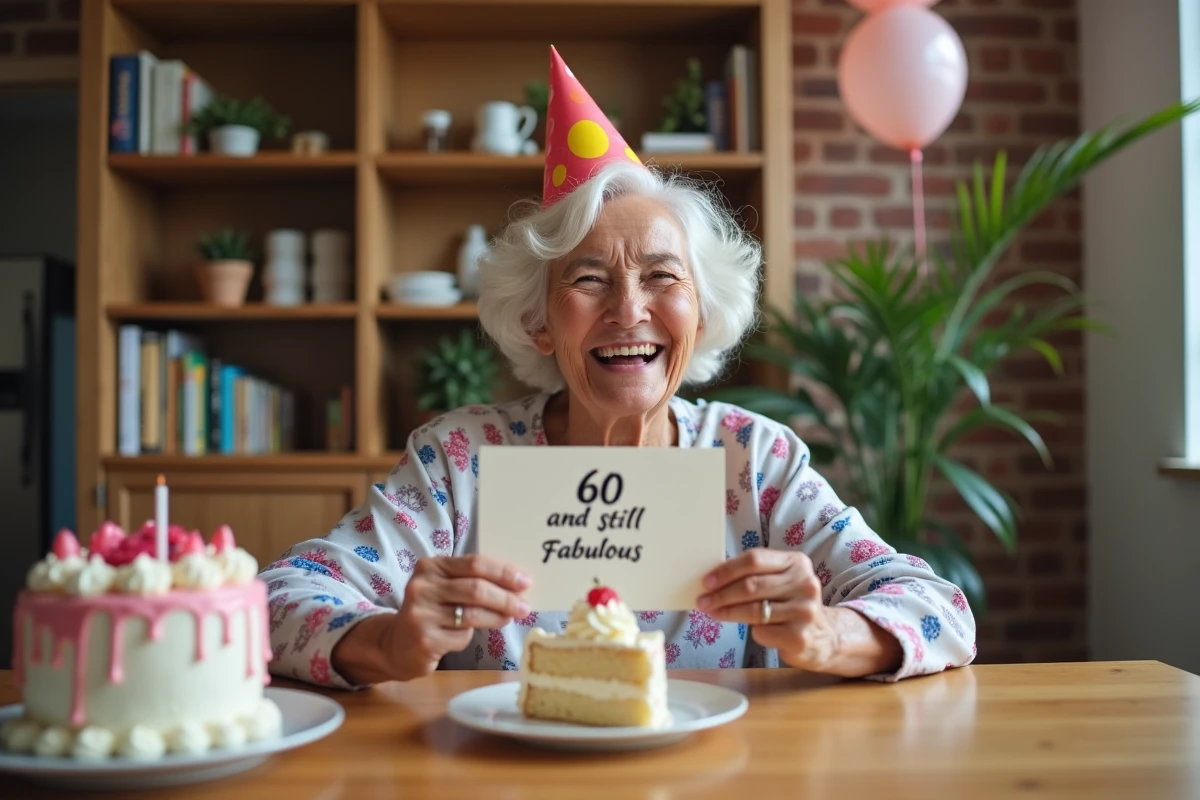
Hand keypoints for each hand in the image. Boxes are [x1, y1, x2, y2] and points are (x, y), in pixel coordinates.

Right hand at [333, 554, 530, 682]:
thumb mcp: (444, 588)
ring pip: (473, 613)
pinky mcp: (425, 640)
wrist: (396, 644)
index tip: (525, 581)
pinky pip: (462, 636)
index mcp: (430, 566)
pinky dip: (471, 637)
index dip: (503, 572)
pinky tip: (466, 636)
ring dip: (498, 617)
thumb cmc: (430, 611)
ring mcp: (421, 614)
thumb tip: (516, 585)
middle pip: (476, 588)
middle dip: (506, 597)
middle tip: (525, 606)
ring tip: (510, 617)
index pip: (474, 564)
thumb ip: (471, 581)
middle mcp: (422, 587)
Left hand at [697, 549, 838, 670]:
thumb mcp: (782, 581)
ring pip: (753, 610)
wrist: (824, 637)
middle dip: (721, 594)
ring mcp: (804, 611)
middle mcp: (804, 584)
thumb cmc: (791, 604)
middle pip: (751, 586)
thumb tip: (714, 578)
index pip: (755, 560)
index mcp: (797, 563)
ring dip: (727, 612)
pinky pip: (761, 632)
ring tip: (712, 612)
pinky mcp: (799, 637)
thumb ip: (756, 574)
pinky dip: (750, 631)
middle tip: (703, 600)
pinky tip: (750, 629)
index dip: (726, 570)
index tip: (707, 581)